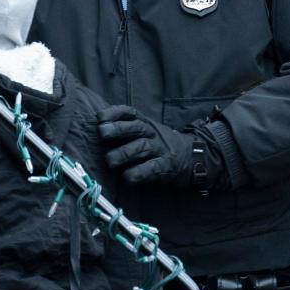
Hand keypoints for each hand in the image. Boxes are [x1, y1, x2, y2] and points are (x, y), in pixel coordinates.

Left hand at [96, 105, 220, 187]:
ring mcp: (160, 149)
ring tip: (110, 161)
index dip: (114, 113)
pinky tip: (128, 177)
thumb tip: (96, 126)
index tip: (100, 117)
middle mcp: (152, 133)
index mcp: (145, 122)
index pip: (129, 112)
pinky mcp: (167, 166)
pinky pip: (153, 168)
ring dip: (124, 153)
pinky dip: (140, 173)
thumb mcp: (144, 131)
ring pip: (142, 148)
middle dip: (118, 129)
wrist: (192, 156)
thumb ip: (124, 128)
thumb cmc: (158, 144)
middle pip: (135, 127)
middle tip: (102, 133)